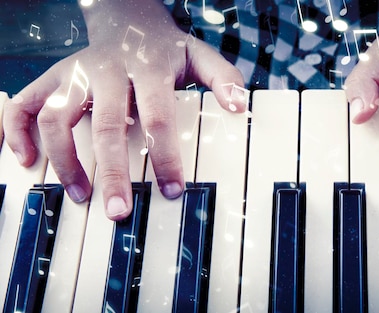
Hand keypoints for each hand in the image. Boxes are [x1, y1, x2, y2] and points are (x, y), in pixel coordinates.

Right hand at [3, 0, 245, 219]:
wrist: (126, 17)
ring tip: (80, 195)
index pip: (158, 117)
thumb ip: (223, 77)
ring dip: (64, 159)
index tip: (172, 191)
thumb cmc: (165, 49)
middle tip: (118, 212)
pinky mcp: (51, 78)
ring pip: (58, 117)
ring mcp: (75, 74)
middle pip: (106, 125)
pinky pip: (23, 103)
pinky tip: (26, 159)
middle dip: (112, 172)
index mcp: (148, 69)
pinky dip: (16, 130)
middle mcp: (107, 71)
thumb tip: (239, 107)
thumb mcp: (199, 55)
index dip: (165, 156)